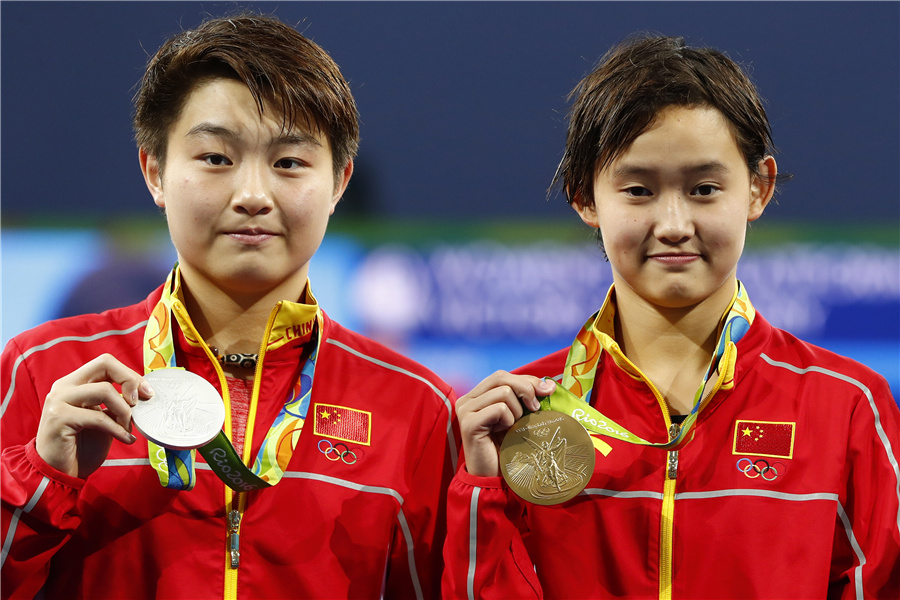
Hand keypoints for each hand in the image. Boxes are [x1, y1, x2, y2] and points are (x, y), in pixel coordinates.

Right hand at [35, 354, 153, 478]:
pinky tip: (125, 439)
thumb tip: (143, 392)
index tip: (146, 393)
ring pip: (105, 390)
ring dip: (124, 411)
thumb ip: (117, 403)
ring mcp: (58, 400)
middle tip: (139, 404)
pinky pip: (99, 417)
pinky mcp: (58, 417)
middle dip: (130, 381)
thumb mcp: (105, 419)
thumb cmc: (82, 447)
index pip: (106, 362)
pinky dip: (118, 429)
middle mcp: (64, 386)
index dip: (129, 374)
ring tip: (128, 429)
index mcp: (75, 383)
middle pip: (105, 364)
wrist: (59, 474)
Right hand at [456, 371, 554, 476]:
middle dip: (526, 389)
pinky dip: (509, 420)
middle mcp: (467, 400)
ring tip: (513, 428)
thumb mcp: (518, 417)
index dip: (527, 379)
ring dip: (517, 411)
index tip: (548, 390)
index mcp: (476, 396)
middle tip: (536, 408)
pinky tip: (505, 433)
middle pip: (501, 377)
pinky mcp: (469, 423)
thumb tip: (548, 383)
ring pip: (503, 392)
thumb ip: (526, 398)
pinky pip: (500, 409)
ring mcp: (465, 410)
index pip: (502, 375)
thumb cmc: (507, 448)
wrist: (494, 478)